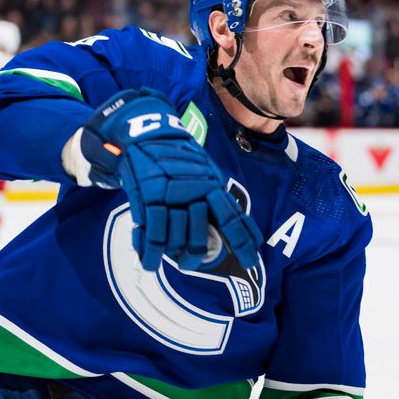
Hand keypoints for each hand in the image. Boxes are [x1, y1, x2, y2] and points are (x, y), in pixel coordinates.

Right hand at [80, 88, 261, 270]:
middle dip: (196, 255)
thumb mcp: (208, 174)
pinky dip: (151, 254)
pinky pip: (152, 235)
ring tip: (171, 258)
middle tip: (190, 260)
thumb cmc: (179, 160)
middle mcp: (195, 191)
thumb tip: (247, 230)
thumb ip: (221, 201)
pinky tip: (151, 263)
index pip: (231, 218)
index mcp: (213, 185)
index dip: (242, 243)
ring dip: (173, 255)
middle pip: (200, 238)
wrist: (148, 135)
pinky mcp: (148, 197)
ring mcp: (171, 195)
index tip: (251, 263)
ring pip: (176, 240)